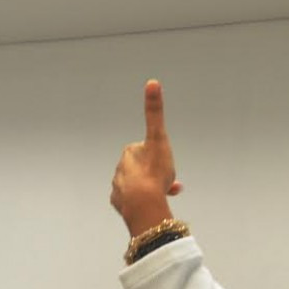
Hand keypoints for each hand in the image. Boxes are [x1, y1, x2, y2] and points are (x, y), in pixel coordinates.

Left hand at [111, 79, 183, 235]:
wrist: (144, 205)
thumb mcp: (159, 138)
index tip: (168, 165)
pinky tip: (151, 207)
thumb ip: (154, 111)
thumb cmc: (154, 172)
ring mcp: (118, 188)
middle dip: (158, 175)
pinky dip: (143, 203)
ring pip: (141, 186)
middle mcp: (119, 169)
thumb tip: (152, 81)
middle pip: (145, 169)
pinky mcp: (120, 205)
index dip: (161, 156)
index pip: (148, 150)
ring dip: (153, 190)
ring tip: (163, 198)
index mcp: (129, 153)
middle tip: (170, 184)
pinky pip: (134, 202)